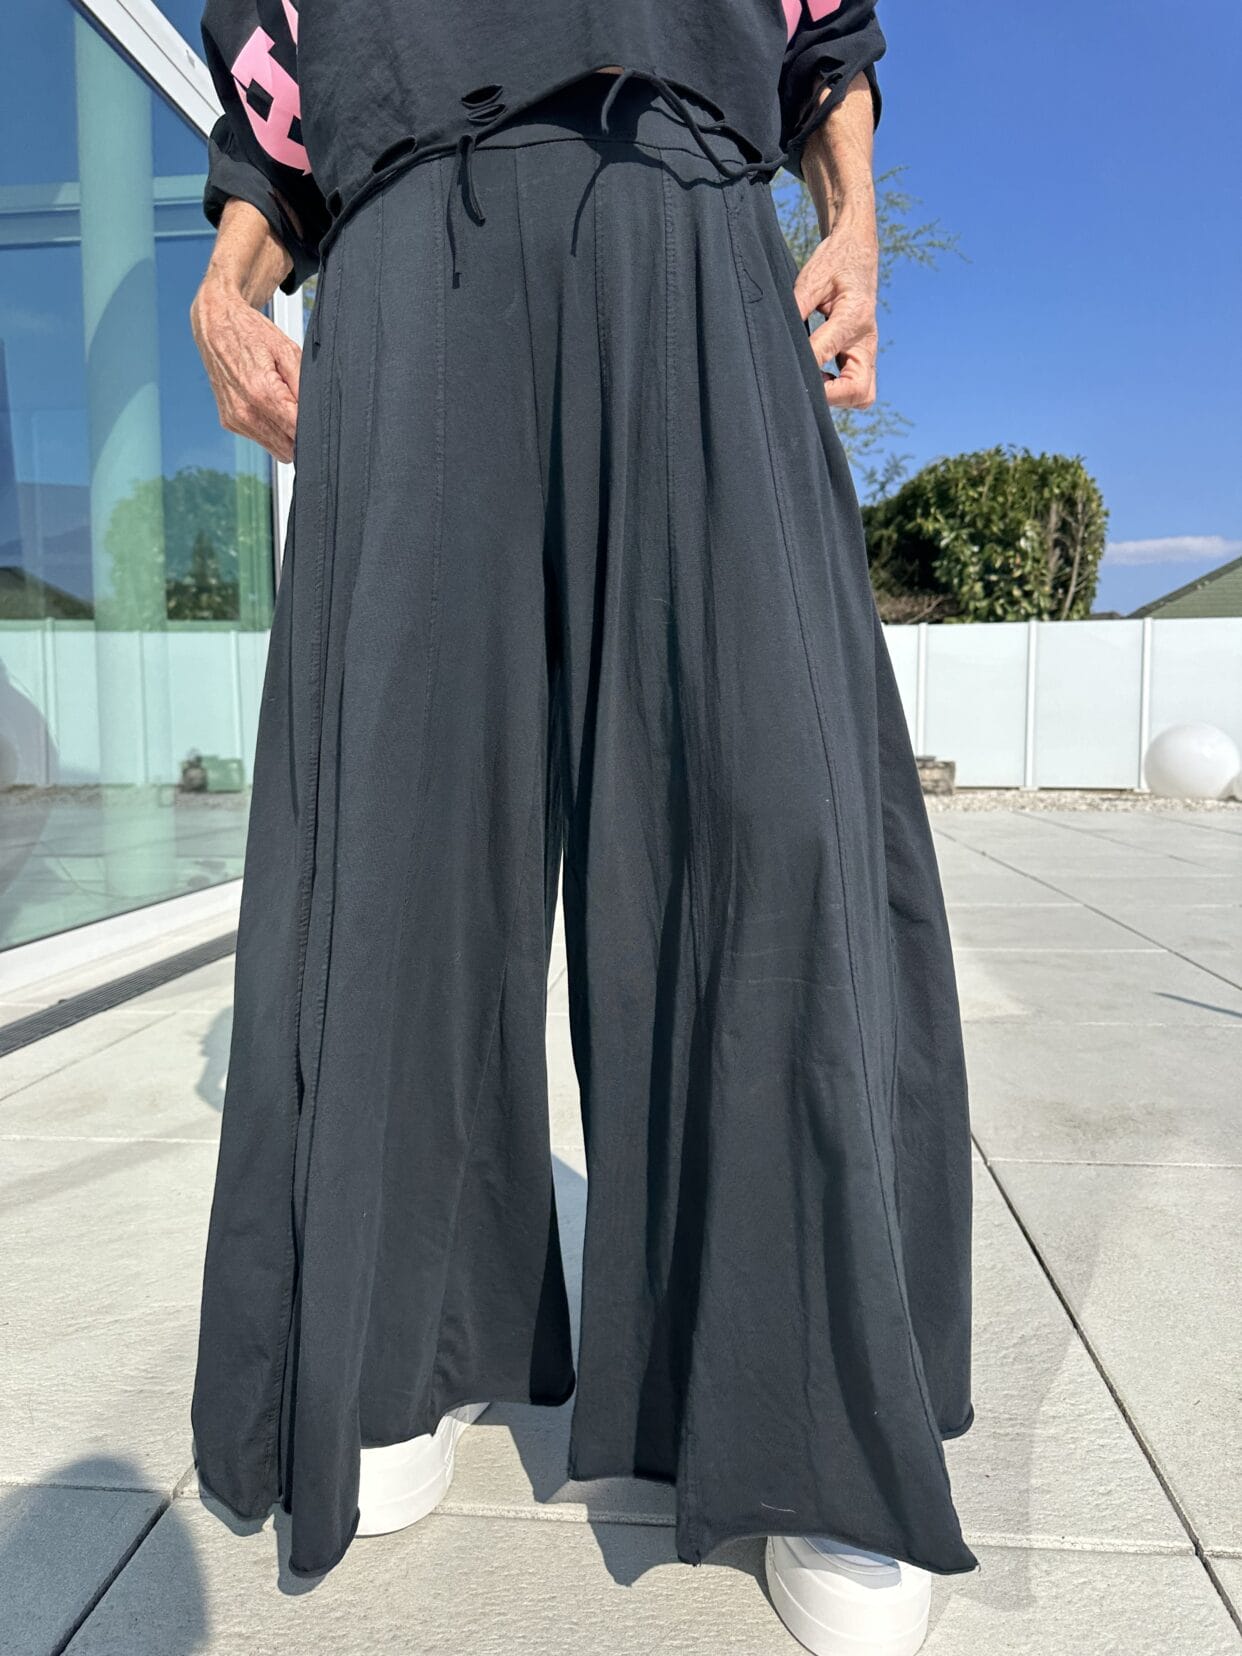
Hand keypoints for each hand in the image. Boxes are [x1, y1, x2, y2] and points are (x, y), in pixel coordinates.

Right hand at [190, 269, 300, 462]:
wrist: (216, 324)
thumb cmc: (251, 333)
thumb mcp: (287, 351)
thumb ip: (302, 386)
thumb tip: (316, 415)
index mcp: (261, 393)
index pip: (298, 432)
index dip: (313, 430)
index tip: (320, 422)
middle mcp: (244, 412)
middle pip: (288, 448)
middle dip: (301, 435)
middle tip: (302, 411)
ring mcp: (235, 420)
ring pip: (276, 449)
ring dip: (286, 434)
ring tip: (284, 404)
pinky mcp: (229, 422)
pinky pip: (261, 439)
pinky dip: (271, 430)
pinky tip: (269, 406)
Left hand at [793, 203, 878, 410]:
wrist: (858, 252)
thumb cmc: (833, 263)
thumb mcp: (811, 278)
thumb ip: (797, 306)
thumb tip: (779, 338)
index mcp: (853, 315)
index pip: (826, 350)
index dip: (804, 363)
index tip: (782, 368)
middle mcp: (866, 338)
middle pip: (859, 390)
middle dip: (830, 396)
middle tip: (804, 385)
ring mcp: (867, 350)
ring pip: (861, 394)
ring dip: (835, 397)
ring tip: (809, 380)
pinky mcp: (862, 355)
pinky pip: (856, 386)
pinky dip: (837, 391)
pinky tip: (816, 376)